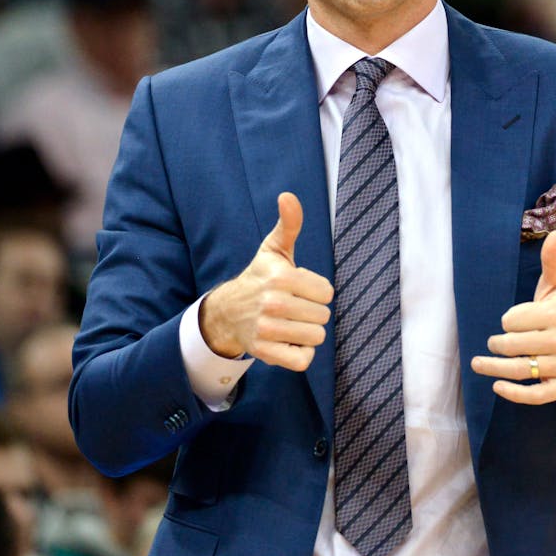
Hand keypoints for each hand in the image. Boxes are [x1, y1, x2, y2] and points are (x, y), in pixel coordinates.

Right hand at [199, 192, 333, 370]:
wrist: (228, 312)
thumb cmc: (260, 277)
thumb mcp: (274, 249)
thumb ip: (289, 223)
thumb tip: (288, 196)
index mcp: (281, 277)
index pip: (327, 292)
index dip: (316, 291)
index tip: (298, 288)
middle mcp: (273, 304)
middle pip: (323, 316)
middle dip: (312, 312)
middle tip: (293, 307)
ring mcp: (267, 330)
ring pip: (316, 338)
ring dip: (307, 333)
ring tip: (290, 324)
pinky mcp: (264, 353)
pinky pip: (302, 360)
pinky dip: (300, 354)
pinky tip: (288, 342)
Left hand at [470, 231, 555, 403]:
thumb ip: (552, 261)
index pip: (513, 320)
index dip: (508, 320)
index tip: (513, 322)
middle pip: (512, 346)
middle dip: (497, 344)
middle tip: (494, 343)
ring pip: (520, 370)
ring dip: (493, 368)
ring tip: (477, 363)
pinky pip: (536, 395)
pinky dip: (514, 393)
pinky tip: (497, 386)